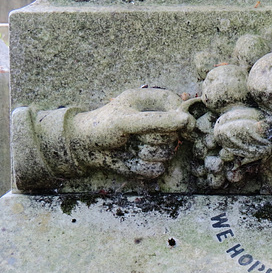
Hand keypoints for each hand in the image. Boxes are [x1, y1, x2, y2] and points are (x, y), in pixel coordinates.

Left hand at [69, 88, 192, 178]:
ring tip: (127, 146)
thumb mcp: (128, 119)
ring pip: (167, 155)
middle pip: (174, 136)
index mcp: (156, 102)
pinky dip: (140, 167)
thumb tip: (187, 120)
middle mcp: (160, 122)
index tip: (182, 128)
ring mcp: (157, 143)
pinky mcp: (151, 161)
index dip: (183, 120)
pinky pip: (157, 169)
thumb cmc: (102, 125)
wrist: (83, 147)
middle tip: (132, 135)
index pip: (180, 110)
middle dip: (152, 139)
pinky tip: (128, 159)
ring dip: (144, 154)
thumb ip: (158, 120)